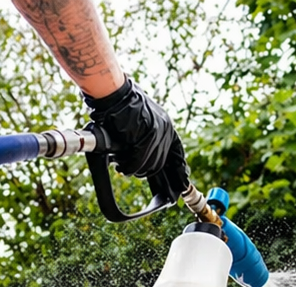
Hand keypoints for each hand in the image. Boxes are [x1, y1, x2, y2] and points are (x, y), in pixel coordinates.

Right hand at [85, 78, 189, 198]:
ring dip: (134, 168)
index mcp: (165, 126)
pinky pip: (139, 161)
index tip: (182, 183)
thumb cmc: (118, 109)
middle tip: (127, 167)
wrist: (113, 94)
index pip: (177, 153)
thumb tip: (141, 159)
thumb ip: (143, 139)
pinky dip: (128, 166)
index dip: (179, 170)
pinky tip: (120, 165)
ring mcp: (160, 132)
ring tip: (121, 164)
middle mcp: (166, 129)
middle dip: (143, 169)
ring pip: (150, 165)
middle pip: (159, 163)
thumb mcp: (137, 125)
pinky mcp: (150, 135)